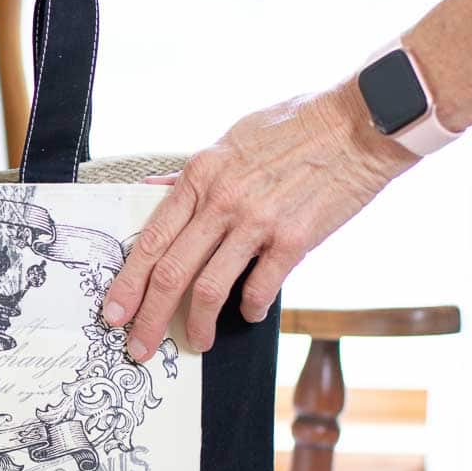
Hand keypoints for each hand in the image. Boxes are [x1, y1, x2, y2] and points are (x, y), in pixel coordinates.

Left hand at [100, 82, 417, 360]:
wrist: (359, 124)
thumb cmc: (293, 127)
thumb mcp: (229, 142)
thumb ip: (191, 175)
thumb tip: (154, 190)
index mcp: (199, 177)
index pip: (150, 241)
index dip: (128, 283)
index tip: (113, 313)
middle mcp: (221, 202)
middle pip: (170, 273)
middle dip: (148, 318)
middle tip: (138, 347)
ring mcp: (257, 222)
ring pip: (209, 288)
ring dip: (197, 325)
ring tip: (197, 343)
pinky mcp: (295, 240)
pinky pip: (260, 288)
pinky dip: (249, 309)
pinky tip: (247, 314)